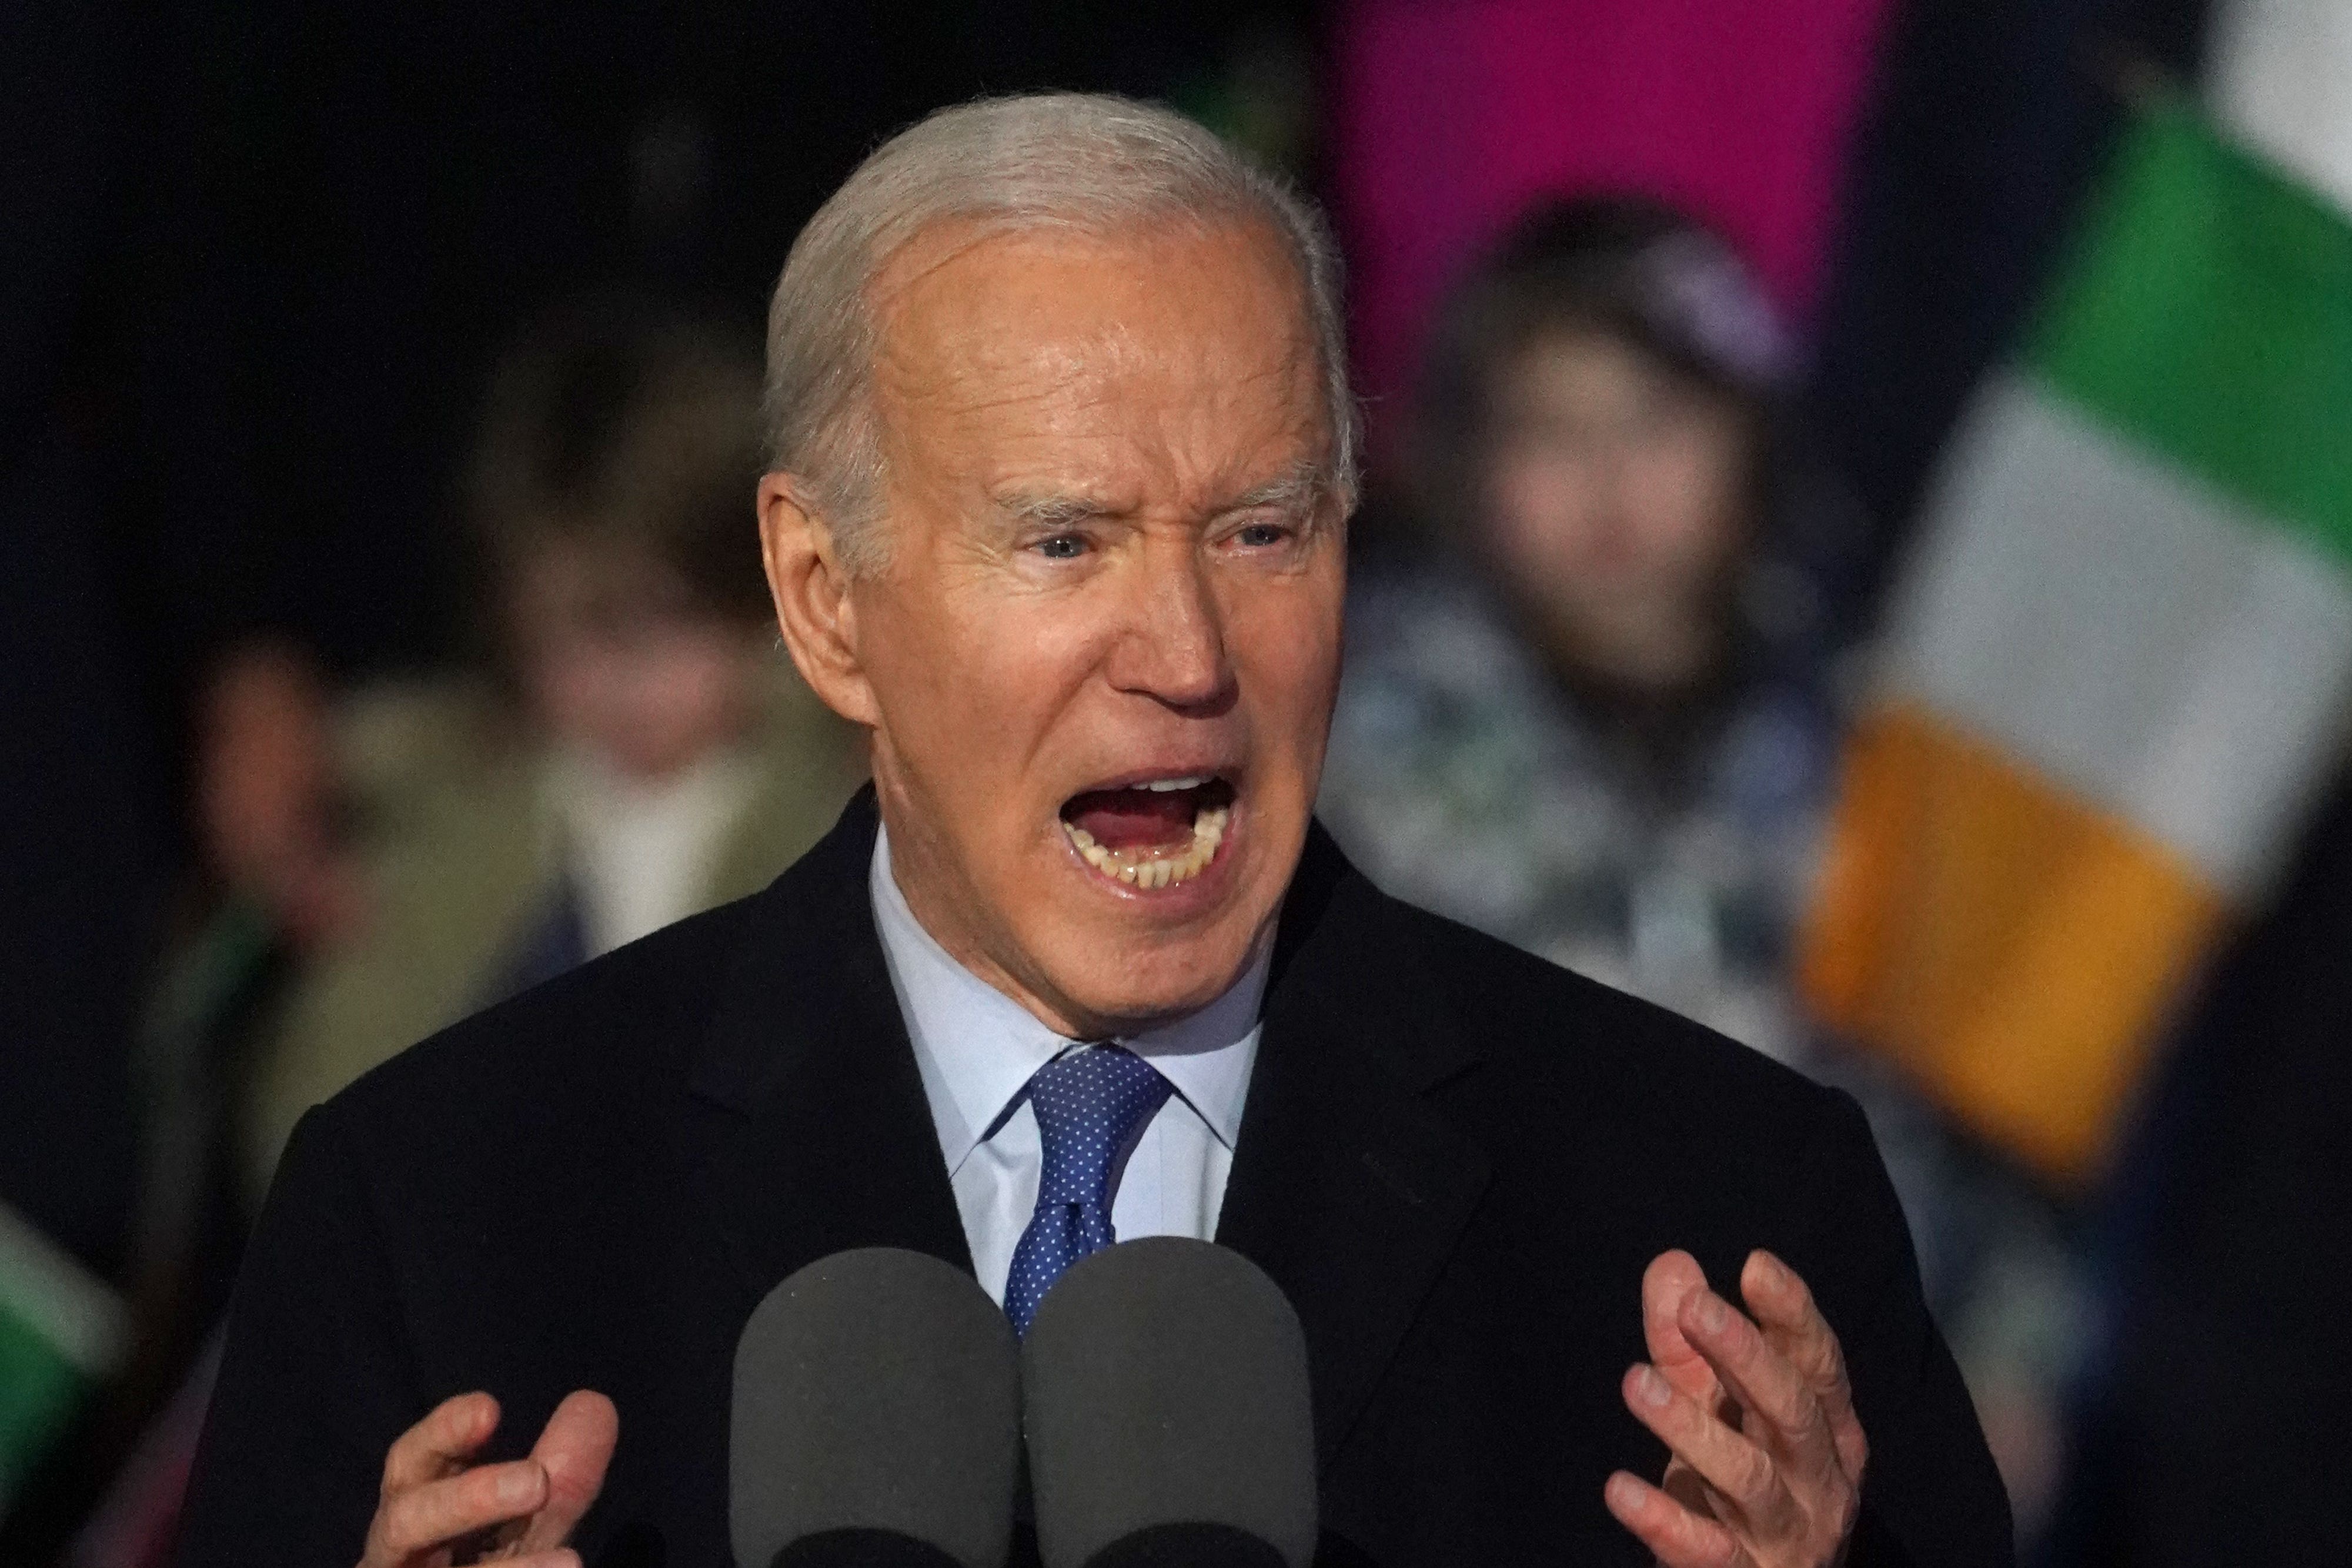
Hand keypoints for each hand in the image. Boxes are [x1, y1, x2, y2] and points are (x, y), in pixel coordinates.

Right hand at [358, 1389, 617, 1567]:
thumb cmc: (493, 1564)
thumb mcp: (531, 1522)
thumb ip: (562, 1472)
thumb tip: (594, 1405)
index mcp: (417, 1506)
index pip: (413, 1460)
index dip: (444, 1432)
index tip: (489, 1409)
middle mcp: (399, 1552)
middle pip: (408, 1520)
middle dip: (470, 1498)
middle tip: (537, 1483)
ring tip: (570, 1562)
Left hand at [1604, 1250, 1866, 1567]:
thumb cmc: (1736, 1489)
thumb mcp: (1712, 1410)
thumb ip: (1688, 1344)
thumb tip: (1674, 1265)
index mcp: (1827, 1431)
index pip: (1819, 1365)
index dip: (1792, 1315)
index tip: (1755, 1265)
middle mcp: (1820, 1481)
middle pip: (1792, 1412)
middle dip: (1746, 1355)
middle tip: (1694, 1307)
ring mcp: (1787, 1535)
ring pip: (1749, 1477)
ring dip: (1692, 1428)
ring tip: (1635, 1382)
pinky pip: (1709, 1552)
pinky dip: (1665, 1521)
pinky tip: (1619, 1489)